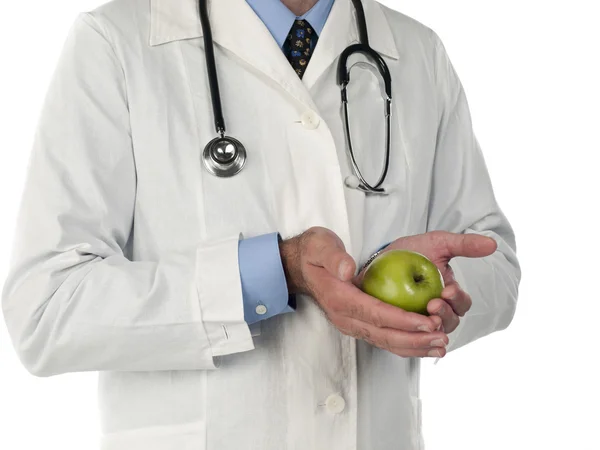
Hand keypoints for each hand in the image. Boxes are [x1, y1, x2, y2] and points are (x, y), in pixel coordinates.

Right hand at [280, 227, 447, 357]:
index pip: (375, 314)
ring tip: (440, 346)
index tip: (427, 322)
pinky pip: (384, 340)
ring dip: (414, 347)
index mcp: (340, 299)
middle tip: (441, 338)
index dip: (402, 320)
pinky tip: (426, 345)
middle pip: (384, 335)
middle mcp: (346, 318)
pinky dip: (406, 345)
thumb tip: (348, 269)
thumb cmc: (315, 254)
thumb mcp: (320, 246)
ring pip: (386, 342)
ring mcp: (352, 324)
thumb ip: (334, 257)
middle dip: (415, 339)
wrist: (301, 268)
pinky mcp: (359, 325)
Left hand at [371, 231, 497, 333]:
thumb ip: (464, 244)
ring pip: (432, 334)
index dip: (458, 300)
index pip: (462, 304)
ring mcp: (421, 321)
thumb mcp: (438, 243)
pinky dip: (412, 340)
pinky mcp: (402, 327)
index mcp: (450, 296)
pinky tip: (406, 332)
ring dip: (430, 328)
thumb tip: (492, 244)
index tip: (447, 290)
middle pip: (450, 323)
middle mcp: (438, 312)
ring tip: (423, 315)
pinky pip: (409, 340)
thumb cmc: (413, 251)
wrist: (382, 258)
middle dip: (444, 315)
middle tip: (432, 304)